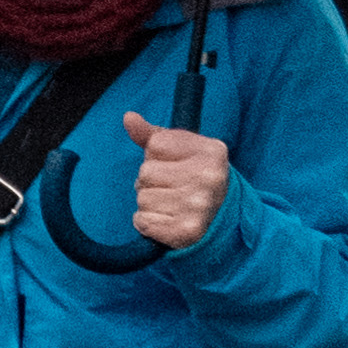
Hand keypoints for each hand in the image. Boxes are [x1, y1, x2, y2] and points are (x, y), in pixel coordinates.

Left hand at [123, 117, 234, 250]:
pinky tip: (166, 221)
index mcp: (211, 150)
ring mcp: (199, 205)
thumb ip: (152, 134)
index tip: (175, 166)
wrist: (218, 220)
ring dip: (149, 204)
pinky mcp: (187, 231)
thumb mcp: (181, 150)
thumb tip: (128, 117)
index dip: (156, 156)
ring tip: (171, 206)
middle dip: (151, 182)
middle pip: (145, 172)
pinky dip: (147, 224)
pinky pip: (142, 222)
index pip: (155, 144)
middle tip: (173, 189)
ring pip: (142, 198)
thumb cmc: (194, 178)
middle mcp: (209, 177)